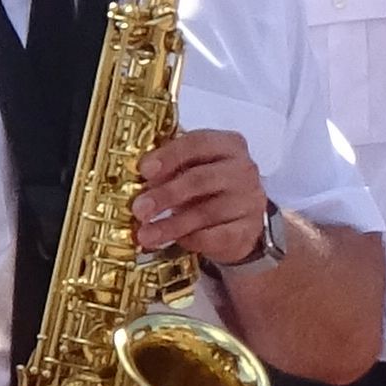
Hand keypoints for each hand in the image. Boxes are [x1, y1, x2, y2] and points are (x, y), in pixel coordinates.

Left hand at [129, 122, 271, 269]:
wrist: (240, 222)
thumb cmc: (209, 189)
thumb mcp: (192, 169)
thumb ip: (170, 168)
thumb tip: (136, 181)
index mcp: (228, 144)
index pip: (198, 143)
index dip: (169, 156)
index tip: (144, 170)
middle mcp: (243, 170)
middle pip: (201, 179)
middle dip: (166, 194)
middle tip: (139, 208)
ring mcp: (249, 201)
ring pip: (206, 212)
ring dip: (171, 225)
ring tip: (146, 235)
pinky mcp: (248, 230)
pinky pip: (216, 237)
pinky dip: (191, 240)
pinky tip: (173, 242)